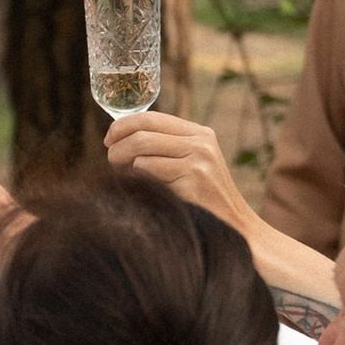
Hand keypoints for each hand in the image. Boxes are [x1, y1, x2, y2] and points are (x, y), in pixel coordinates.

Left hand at [102, 109, 253, 235]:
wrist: (235, 227)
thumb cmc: (201, 199)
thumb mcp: (189, 164)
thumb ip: (163, 148)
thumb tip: (117, 137)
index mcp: (199, 133)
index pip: (151, 117)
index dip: (123, 125)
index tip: (108, 140)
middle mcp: (201, 142)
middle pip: (142, 132)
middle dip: (118, 146)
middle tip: (111, 161)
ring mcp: (199, 159)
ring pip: (141, 149)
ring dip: (123, 164)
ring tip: (124, 177)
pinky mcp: (194, 178)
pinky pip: (147, 170)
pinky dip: (138, 179)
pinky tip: (146, 190)